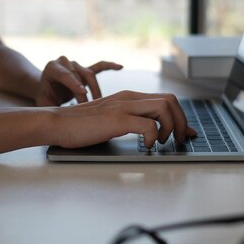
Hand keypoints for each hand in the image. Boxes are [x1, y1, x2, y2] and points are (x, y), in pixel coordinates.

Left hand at [35, 56, 122, 105]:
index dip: (74, 83)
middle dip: (85, 93)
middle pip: (79, 75)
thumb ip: (50, 108)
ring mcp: (77, 65)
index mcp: (53, 69)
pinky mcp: (86, 69)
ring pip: (90, 74)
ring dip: (95, 90)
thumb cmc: (45, 98)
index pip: (65, 74)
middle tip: (89, 108)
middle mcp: (65, 63)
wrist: (45, 89)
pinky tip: (120, 67)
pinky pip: (100, 66)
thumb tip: (59, 119)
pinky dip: (110, 66)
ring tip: (99, 104)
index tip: (83, 92)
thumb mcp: (44, 103)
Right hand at [45, 90, 196, 148]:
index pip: (166, 99)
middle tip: (178, 140)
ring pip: (164, 107)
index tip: (187, 133)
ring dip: (171, 127)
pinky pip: (148, 125)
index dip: (181, 116)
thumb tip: (152, 133)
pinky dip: (154, 138)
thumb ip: (131, 121)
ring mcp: (123, 106)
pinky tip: (146, 147)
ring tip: (162, 142)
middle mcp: (130, 97)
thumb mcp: (112, 119)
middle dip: (181, 121)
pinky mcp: (116, 119)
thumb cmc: (82, 126)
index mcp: (130, 97)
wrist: (57, 122)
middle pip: (171, 100)